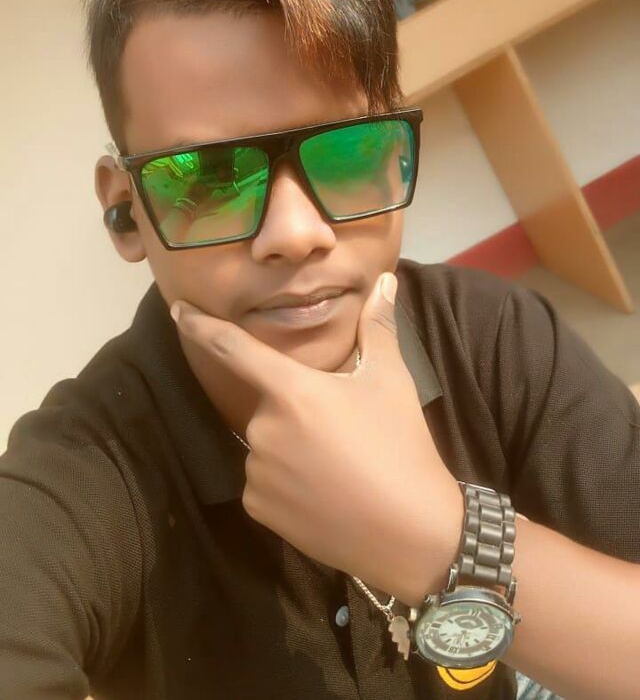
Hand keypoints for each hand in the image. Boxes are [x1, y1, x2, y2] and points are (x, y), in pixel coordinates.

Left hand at [171, 272, 461, 603]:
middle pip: (268, 404)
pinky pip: (262, 481)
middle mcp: (263, 429)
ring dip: (289, 446)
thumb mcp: (392, 381)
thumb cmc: (401, 446)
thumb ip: (378, 328)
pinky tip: (321, 492)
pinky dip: (284, 481)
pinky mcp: (259, 509)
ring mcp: (257, 473)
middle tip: (340, 430)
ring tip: (337, 466)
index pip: (233, 349)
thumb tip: (386, 281)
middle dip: (296, 409)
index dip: (200, 326)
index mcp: (293, 391)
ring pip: (265, 445)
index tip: (177, 310)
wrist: (412, 533)